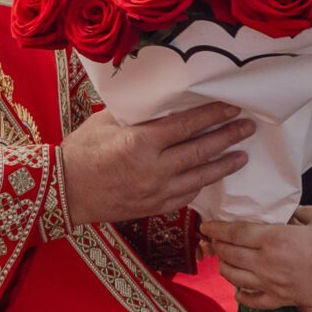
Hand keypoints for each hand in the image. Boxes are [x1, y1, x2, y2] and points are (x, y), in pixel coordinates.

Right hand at [60, 101, 252, 225]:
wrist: (63, 192)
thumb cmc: (80, 152)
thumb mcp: (105, 122)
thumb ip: (136, 115)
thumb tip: (160, 103)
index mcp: (141, 143)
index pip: (187, 126)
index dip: (213, 115)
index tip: (232, 107)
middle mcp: (154, 168)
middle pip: (200, 150)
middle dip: (227, 137)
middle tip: (248, 126)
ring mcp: (155, 192)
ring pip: (199, 177)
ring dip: (223, 165)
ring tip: (242, 155)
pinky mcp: (153, 208)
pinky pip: (186, 196)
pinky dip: (201, 185)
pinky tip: (211, 177)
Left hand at [203, 206, 311, 311]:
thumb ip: (296, 211)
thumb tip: (281, 212)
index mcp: (275, 239)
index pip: (235, 233)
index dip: (217, 228)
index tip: (207, 225)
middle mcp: (266, 263)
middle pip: (229, 254)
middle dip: (218, 244)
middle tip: (216, 237)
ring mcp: (270, 285)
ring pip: (232, 277)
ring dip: (225, 265)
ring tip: (227, 256)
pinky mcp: (278, 300)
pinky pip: (248, 300)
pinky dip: (239, 292)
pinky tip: (240, 283)